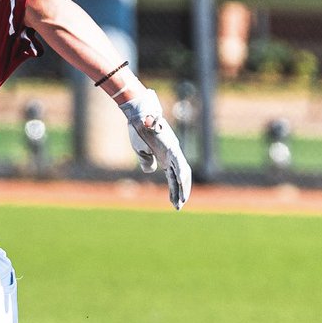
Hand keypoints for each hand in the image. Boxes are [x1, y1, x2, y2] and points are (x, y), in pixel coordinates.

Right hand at [121, 93, 192, 210]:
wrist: (138, 116)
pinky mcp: (171, 146)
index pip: (173, 177)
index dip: (175, 190)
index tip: (175, 203)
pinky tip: (183, 183)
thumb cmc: (138, 131)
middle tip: (179, 206)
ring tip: (182, 200)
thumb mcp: (141, 151)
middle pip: (180, 176)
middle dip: (180, 192)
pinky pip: (178, 162)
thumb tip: (150, 170)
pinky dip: (181, 173)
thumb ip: (146, 161)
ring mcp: (173, 150)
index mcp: (165, 157)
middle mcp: (172, 155)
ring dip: (183, 186)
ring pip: (182, 171)